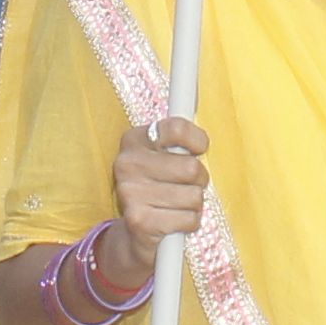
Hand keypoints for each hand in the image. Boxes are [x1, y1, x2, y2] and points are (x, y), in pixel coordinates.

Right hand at [97, 116, 210, 296]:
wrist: (135, 235)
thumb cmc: (159, 189)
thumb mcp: (164, 156)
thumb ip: (178, 131)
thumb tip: (192, 89)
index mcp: (134, 140)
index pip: (176, 128)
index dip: (197, 140)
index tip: (198, 149)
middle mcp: (127, 163)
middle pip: (191, 168)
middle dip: (198, 181)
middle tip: (185, 186)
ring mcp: (130, 192)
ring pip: (194, 196)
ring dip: (194, 205)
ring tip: (177, 206)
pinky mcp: (139, 221)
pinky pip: (189, 219)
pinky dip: (189, 224)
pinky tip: (173, 223)